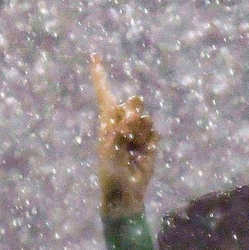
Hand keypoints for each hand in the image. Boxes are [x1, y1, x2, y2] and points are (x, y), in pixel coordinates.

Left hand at [91, 54, 157, 218]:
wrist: (125, 194)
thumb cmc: (111, 174)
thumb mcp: (110, 152)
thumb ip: (120, 131)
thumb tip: (134, 115)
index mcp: (107, 122)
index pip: (105, 94)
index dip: (100, 75)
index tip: (94, 55)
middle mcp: (122, 123)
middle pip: (132, 101)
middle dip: (132, 113)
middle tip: (127, 131)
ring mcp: (137, 131)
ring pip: (144, 117)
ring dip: (139, 132)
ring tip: (133, 148)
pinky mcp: (151, 140)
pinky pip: (154, 131)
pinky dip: (149, 141)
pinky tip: (143, 153)